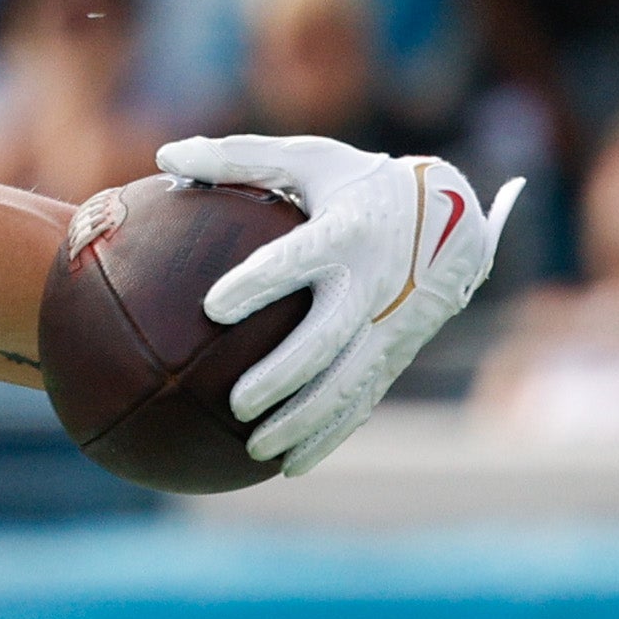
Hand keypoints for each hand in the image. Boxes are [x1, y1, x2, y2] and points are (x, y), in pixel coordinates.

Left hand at [157, 131, 519, 470]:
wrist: (453, 219)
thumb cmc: (361, 185)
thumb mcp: (310, 159)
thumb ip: (240, 158)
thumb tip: (165, 153)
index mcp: (347, 231)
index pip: (298, 260)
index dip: (259, 283)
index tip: (212, 306)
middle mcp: (373, 283)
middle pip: (329, 338)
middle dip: (286, 375)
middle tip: (238, 403)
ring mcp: (391, 324)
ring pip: (349, 382)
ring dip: (305, 420)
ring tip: (254, 448)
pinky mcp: (396, 352)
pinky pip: (363, 400)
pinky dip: (331, 435)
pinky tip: (290, 465)